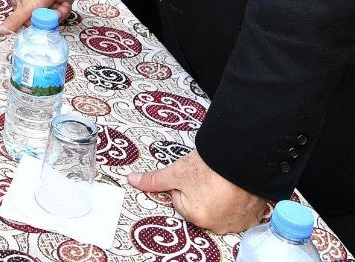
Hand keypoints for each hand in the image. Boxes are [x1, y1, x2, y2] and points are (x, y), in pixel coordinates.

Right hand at [0, 0, 76, 33]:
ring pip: (51, 22)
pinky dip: (63, 11)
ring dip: (56, 15)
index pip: (24, 24)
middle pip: (39, 25)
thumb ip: (13, 21)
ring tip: (57, 6)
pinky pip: (61, 17)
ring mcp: (46, 8)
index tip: (35, 20)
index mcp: (21, 6)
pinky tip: (62, 4)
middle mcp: (33, 8)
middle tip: (48, 11)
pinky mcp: (58, 8)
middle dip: (46, 19)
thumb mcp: (25, 8)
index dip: (32, 24)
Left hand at [128, 150, 266, 234]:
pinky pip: (237, 211)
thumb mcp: (176, 172)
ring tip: (222, 181)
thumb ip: (154, 180)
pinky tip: (234, 188)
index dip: (184, 184)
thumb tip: (133, 181)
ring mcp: (236, 222)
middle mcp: (217, 225)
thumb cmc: (211, 167)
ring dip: (219, 196)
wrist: (243, 160)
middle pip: (198, 206)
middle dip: (201, 192)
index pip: (180, 200)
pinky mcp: (251, 217)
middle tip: (209, 178)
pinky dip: (236, 201)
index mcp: (197, 217)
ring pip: (218, 208)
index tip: (194, 176)